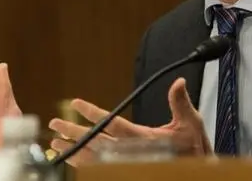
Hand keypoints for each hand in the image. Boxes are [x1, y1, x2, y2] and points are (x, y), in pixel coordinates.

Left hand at [48, 77, 210, 166]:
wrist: (197, 170)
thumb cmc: (193, 148)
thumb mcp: (190, 123)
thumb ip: (180, 102)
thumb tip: (179, 81)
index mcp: (144, 138)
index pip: (113, 124)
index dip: (93, 113)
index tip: (76, 103)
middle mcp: (131, 153)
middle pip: (96, 142)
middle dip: (73, 132)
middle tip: (55, 125)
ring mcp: (126, 164)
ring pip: (93, 158)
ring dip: (73, 150)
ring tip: (55, 143)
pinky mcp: (124, 170)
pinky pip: (98, 169)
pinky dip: (82, 164)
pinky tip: (70, 159)